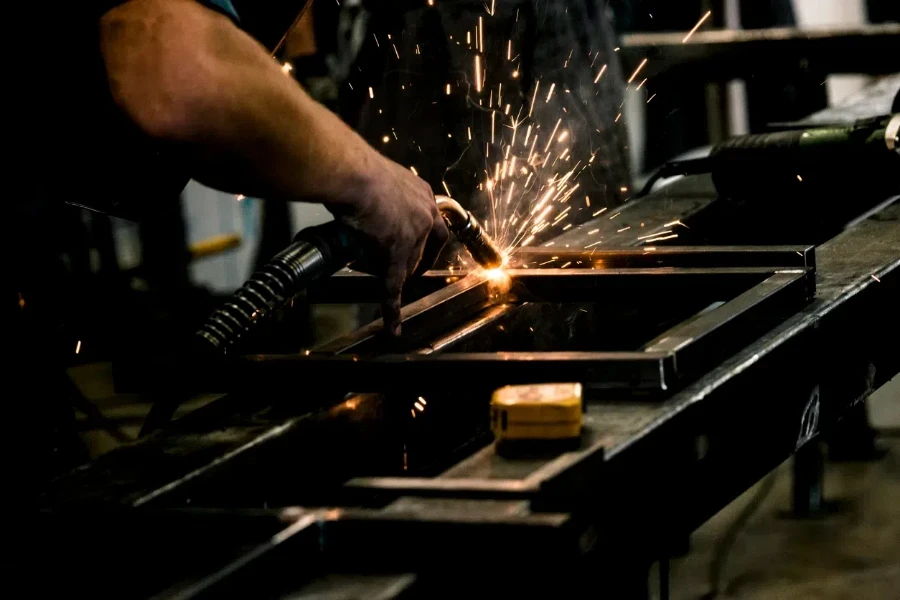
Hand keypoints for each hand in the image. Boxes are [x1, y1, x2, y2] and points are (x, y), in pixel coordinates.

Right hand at [333, 155, 448, 335]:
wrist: (353, 175)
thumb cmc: (358, 170)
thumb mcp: (381, 178)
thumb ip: (383, 194)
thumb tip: (366, 199)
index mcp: (423, 196)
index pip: (433, 226)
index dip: (426, 242)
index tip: (418, 249)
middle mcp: (425, 217)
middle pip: (421, 250)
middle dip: (405, 258)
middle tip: (385, 260)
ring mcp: (412, 239)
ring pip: (404, 266)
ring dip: (386, 268)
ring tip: (363, 260)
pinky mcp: (394, 257)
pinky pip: (393, 289)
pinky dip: (392, 311)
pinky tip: (393, 329)